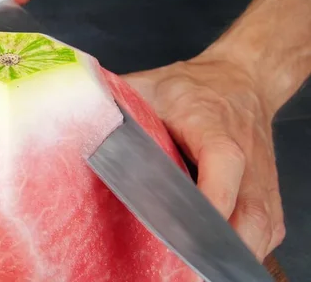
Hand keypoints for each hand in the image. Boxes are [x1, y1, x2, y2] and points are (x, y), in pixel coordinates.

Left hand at [121, 54, 285, 260]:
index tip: (180, 225)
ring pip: (261, 228)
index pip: (223, 163)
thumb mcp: (148, 85)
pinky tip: (217, 260)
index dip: (207, 196)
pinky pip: (266, 230)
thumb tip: (76, 111)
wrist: (239, 80)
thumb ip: (115, 100)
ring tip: (194, 271)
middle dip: (215, 243)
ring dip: (231, 252)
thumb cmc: (190, 88)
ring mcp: (261, 178)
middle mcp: (247, 156)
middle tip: (180, 266)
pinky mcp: (267, 192)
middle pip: (248, 211)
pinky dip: (246, 249)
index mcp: (214, 126)